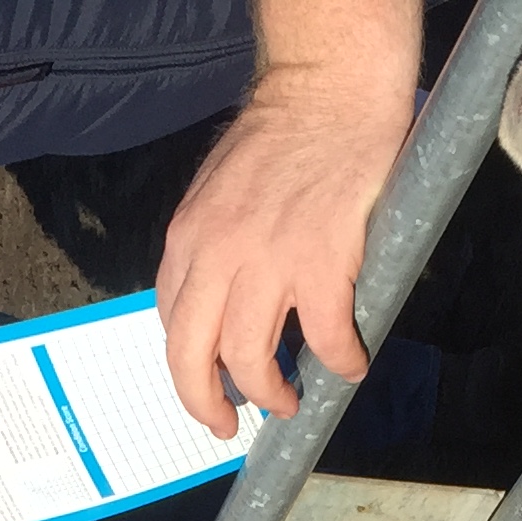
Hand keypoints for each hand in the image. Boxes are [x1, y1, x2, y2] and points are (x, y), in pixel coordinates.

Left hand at [159, 66, 411, 437]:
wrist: (328, 94)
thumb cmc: (281, 134)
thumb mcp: (216, 191)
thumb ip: (210, 244)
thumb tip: (219, 296)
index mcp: (187, 239)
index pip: (171, 320)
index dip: (189, 363)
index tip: (207, 380)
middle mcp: (216, 256)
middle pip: (191, 357)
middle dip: (205, 403)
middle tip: (228, 424)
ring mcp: (266, 262)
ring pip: (251, 359)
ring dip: (271, 393)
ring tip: (289, 401)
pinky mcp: (320, 264)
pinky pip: (325, 338)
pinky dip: (340, 363)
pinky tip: (349, 366)